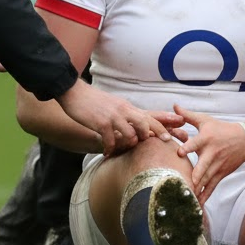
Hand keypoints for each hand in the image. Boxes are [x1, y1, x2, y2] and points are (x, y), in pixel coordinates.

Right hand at [55, 81, 183, 157]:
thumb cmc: (93, 101)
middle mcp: (124, 110)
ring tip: (122, 149)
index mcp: (127, 107)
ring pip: (131, 134)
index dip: (161, 126)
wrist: (74, 93)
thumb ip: (124, 114)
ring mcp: (113, 116)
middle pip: (146, 124)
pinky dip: (110, 148)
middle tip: (148, 147)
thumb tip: (133, 127)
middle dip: (150, 136)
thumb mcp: (113, 105)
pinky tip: (106, 152)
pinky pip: (111, 139)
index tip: (170, 137)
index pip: (149, 116)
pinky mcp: (101, 122)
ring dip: (128, 145)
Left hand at [173, 105, 244, 204]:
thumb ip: (188, 115)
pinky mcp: (220, 175)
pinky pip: (211, 187)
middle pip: (202, 167)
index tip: (179, 152)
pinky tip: (196, 206)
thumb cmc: (221, 129)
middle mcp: (212, 153)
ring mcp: (217, 166)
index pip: (196, 143)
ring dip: (196, 190)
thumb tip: (173, 105)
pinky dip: (204, 197)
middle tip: (183, 185)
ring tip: (185, 201)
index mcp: (206, 139)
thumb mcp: (205, 120)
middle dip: (194, 176)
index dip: (188, 147)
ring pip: (205, 180)